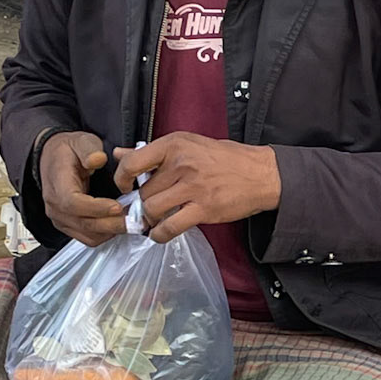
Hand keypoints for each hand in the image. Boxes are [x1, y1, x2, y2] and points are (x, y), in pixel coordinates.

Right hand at [40, 130, 126, 244]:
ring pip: (88, 235)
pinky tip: (119, 224)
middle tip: (135, 219)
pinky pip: (88, 238)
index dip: (97, 208)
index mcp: (57, 184)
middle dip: (112, 224)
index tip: (118, 206)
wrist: (53, 158)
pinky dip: (106, 234)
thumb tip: (97, 159)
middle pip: (84, 224)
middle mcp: (55, 206)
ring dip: (111, 231)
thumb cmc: (67, 151)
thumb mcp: (80, 141)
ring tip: (131, 221)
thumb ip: (89, 149)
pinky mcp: (68, 226)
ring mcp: (61, 219)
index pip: (74, 203)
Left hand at [114, 132, 281, 242]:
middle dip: (142, 204)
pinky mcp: (203, 209)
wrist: (261, 174)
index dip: (122, 178)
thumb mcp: (189, 145)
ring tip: (154, 221)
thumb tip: (119, 153)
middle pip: (144, 191)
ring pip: (152, 210)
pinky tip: (160, 234)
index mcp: (175, 144)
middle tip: (147, 208)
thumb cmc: (225, 159)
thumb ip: (152, 152)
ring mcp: (192, 187)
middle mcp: (181, 163)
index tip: (126, 186)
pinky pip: (169, 227)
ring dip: (150, 219)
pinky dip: (160, 235)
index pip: (132, 163)